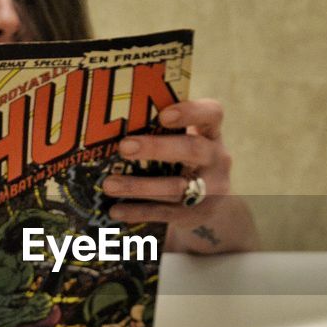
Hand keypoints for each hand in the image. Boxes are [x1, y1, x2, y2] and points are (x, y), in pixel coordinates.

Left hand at [103, 99, 257, 253]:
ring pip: (176, 187)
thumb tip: (110, 128)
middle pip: (192, 149)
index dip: (190, 112)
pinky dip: (138, 212)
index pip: (212, 114)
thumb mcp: (186, 141)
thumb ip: (162, 131)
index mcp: (212, 133)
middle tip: (124, 147)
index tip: (163, 115)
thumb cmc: (187, 160)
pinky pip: (165, 213)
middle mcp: (217, 159)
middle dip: (157, 148)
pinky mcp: (197, 214)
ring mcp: (211, 189)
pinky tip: (115, 210)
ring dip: (139, 186)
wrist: (212, 203)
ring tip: (110, 185)